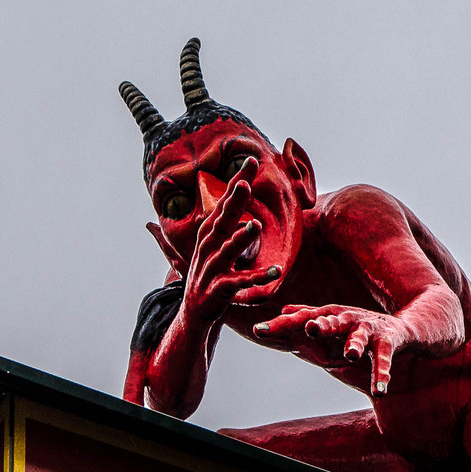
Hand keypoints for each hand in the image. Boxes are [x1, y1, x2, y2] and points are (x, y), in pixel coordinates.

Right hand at [183, 159, 280, 323]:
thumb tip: (237, 187)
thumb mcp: (215, 242)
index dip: (237, 181)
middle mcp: (209, 245)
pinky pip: (241, 282)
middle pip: (222, 219)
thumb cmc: (210, 272)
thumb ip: (225, 216)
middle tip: (245, 183)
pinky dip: (257, 277)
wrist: (195, 311)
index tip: (251, 160)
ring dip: (240, 238)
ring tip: (255, 226)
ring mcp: (213, 267)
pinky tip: (275, 272)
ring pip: (227, 250)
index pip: (225, 201)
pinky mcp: (220, 289)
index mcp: (211, 232)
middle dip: (233, 201)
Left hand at [255, 305, 406, 395]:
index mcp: (331, 316)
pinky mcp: (389, 342)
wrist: (406, 326)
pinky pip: (384, 360)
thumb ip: (308, 316)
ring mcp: (369, 330)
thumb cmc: (362, 326)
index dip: (281, 326)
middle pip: (331, 321)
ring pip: (360, 337)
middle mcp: (348, 319)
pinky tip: (380, 391)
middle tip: (309, 329)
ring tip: (350, 355)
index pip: (302, 320)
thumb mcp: (335, 321)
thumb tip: (282, 310)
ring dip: (355, 345)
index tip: (259, 330)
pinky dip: (383, 375)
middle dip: (321, 325)